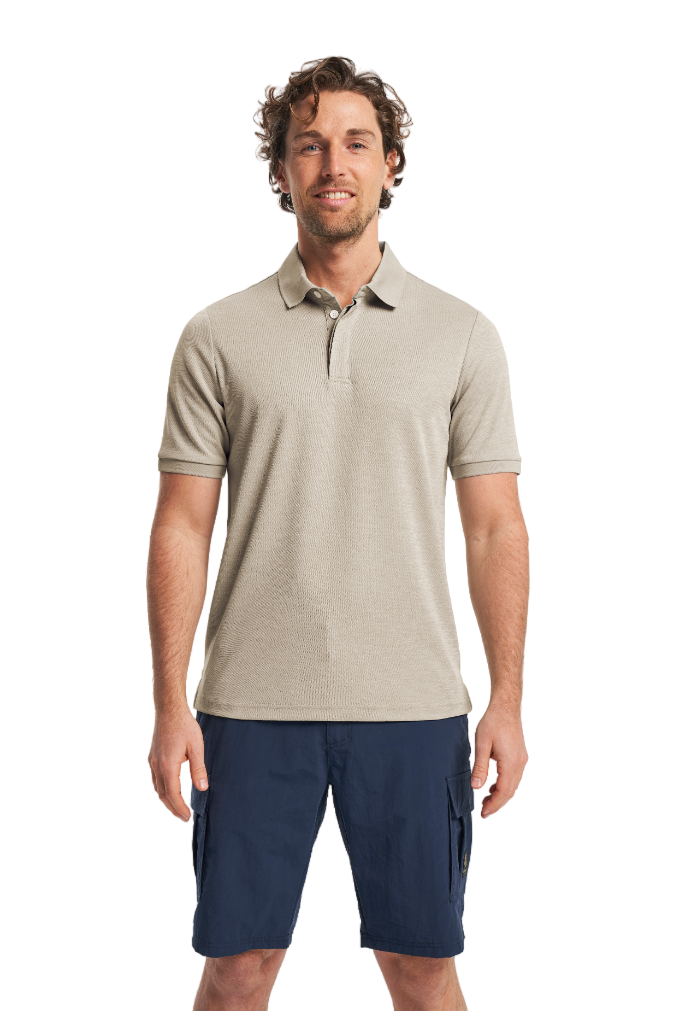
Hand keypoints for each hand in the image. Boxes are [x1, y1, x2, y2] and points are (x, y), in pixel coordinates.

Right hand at [148, 707, 208, 821]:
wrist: (169, 708)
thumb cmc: (183, 724)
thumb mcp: (196, 746)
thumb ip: (198, 768)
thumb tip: (202, 788)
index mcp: (168, 765)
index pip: (172, 794)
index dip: (180, 808)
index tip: (187, 816)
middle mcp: (157, 766)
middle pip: (163, 794)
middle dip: (173, 806)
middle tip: (184, 815)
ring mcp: (153, 761)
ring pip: (158, 787)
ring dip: (167, 797)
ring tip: (179, 804)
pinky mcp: (153, 756)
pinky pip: (156, 778)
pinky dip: (163, 787)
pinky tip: (171, 786)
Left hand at [471, 702, 527, 825]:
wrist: (506, 706)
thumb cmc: (494, 721)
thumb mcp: (481, 744)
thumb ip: (479, 767)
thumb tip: (476, 786)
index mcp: (510, 763)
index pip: (503, 792)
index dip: (493, 805)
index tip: (483, 813)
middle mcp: (519, 764)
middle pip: (509, 792)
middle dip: (497, 804)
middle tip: (483, 812)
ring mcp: (522, 760)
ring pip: (513, 785)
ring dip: (500, 795)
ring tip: (486, 800)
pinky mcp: (520, 756)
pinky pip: (514, 777)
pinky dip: (504, 785)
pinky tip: (493, 785)